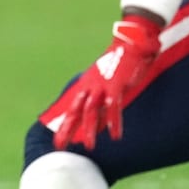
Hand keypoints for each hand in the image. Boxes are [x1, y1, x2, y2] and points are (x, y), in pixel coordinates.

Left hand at [53, 15, 161, 150]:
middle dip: (68, 128)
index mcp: (86, 85)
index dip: (66, 124)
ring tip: (88, 146)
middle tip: (60, 146)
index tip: (59, 140)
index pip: (73, 107)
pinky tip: (115, 136)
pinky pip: (113, 106)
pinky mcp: (116, 85)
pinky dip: (114, 121)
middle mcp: (90, 86)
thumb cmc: (119, 62)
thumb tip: (98, 118)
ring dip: (90, 129)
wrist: (129, 41)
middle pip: (76, 110)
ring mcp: (102, 85)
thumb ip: (100, 97)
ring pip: (91, 110)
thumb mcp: (105, 79)